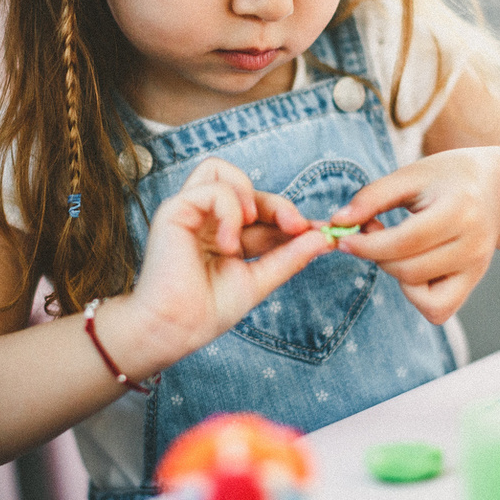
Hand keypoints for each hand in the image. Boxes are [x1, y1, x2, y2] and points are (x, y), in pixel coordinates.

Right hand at [131, 158, 332, 362]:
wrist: (177, 329)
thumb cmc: (208, 311)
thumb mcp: (260, 280)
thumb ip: (289, 257)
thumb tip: (324, 238)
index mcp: (226, 234)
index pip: (263, 212)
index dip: (290, 217)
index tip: (322, 232)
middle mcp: (207, 219)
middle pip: (249, 188)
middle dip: (280, 205)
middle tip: (299, 227)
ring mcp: (190, 212)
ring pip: (221, 170)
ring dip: (248, 195)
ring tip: (251, 228)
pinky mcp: (175, 210)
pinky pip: (212, 189)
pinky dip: (229, 211)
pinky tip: (228, 244)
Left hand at [327, 148, 499, 323]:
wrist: (498, 189)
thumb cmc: (447, 178)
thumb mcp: (411, 175)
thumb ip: (372, 197)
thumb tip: (337, 223)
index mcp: (460, 210)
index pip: (406, 241)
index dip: (368, 245)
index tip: (344, 238)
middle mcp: (474, 245)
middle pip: (409, 270)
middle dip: (377, 256)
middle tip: (371, 232)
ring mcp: (477, 269)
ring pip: (419, 293)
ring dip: (395, 273)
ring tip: (397, 247)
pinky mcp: (473, 284)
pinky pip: (438, 310)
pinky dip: (416, 295)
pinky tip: (414, 266)